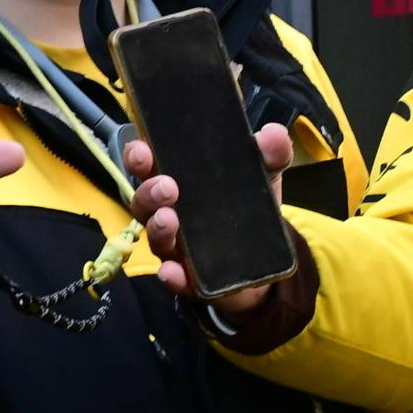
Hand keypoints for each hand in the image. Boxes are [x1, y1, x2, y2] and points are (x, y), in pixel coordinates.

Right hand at [120, 122, 296, 316]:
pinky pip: (175, 279)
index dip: (139, 156)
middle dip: (148, 192)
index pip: (148, 166)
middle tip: (166, 186)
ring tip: (168, 219)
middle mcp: (168, 213)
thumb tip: (273, 133)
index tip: (143, 150)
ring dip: (158, 229)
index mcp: (178, 182)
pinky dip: (171, 276)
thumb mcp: (262, 176)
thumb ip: (269, 154)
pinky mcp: (189, 279)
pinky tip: (173, 271)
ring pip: (156, 239)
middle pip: (144, 202)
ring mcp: (175, 248)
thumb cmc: (246, 209)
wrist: (263, 262)